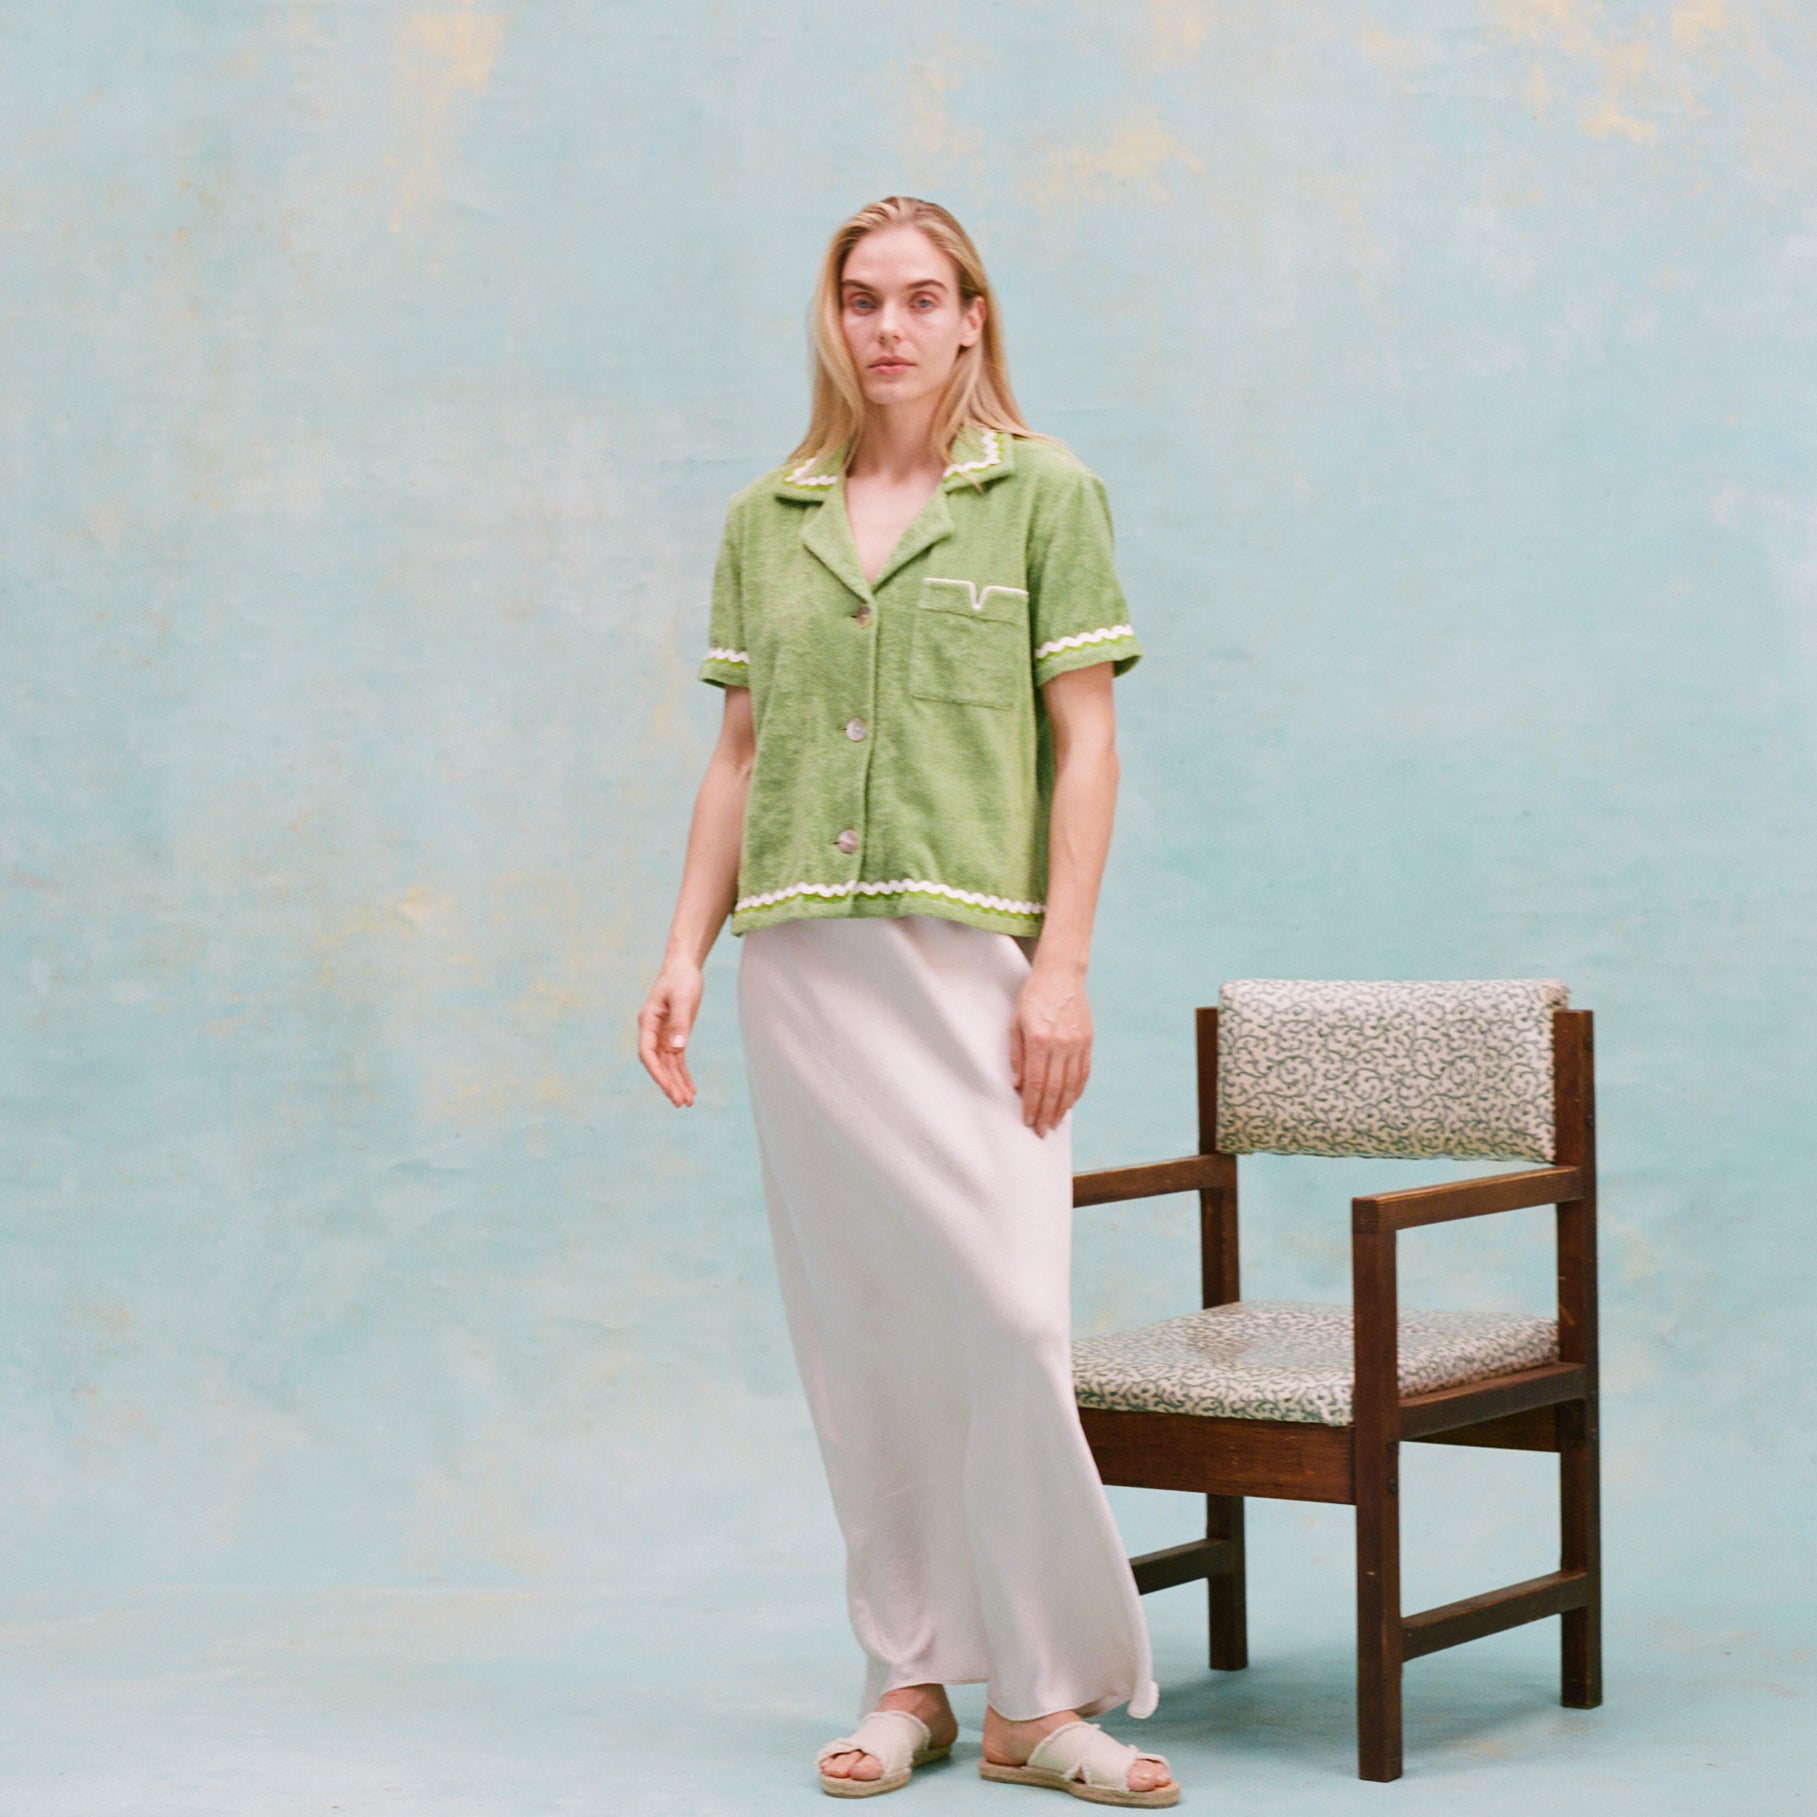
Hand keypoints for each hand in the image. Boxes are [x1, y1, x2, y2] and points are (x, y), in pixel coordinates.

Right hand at [638, 959, 703, 1106]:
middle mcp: (652, 1031)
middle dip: (669, 1084)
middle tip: (680, 1103)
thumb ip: (679, 1023)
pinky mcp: (674, 1035)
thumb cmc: (681, 979)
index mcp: (648, 1022)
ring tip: (686, 1103)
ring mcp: (662, 1035)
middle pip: (658, 1064)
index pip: (648, 1053)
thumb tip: (677, 1049)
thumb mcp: (682, 999)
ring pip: (668, 1065)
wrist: (683, 966)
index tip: (668, 1087)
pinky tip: (690, 1089)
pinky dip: (683, 1074)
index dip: (657, 1072)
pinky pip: (677, 1060)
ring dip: (677, 1083)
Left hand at [1009, 963, 1091, 1137]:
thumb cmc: (1032, 996)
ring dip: (1062, 1107)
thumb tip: (1016, 1084)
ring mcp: (1077, 1043)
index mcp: (1040, 1040)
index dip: (1032, 1105)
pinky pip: (1083, 1072)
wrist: (1061, 974)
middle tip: (1041, 1131)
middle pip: (1055, 1088)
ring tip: (1054, 1123)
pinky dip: (1077, 1091)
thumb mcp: (1015, 1022)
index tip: (1027, 1121)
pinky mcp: (1088, 1041)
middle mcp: (1061, 1044)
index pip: (1036, 1082)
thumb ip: (1016, 1054)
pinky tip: (1070, 1103)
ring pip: (1071, 1084)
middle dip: (1046, 1113)